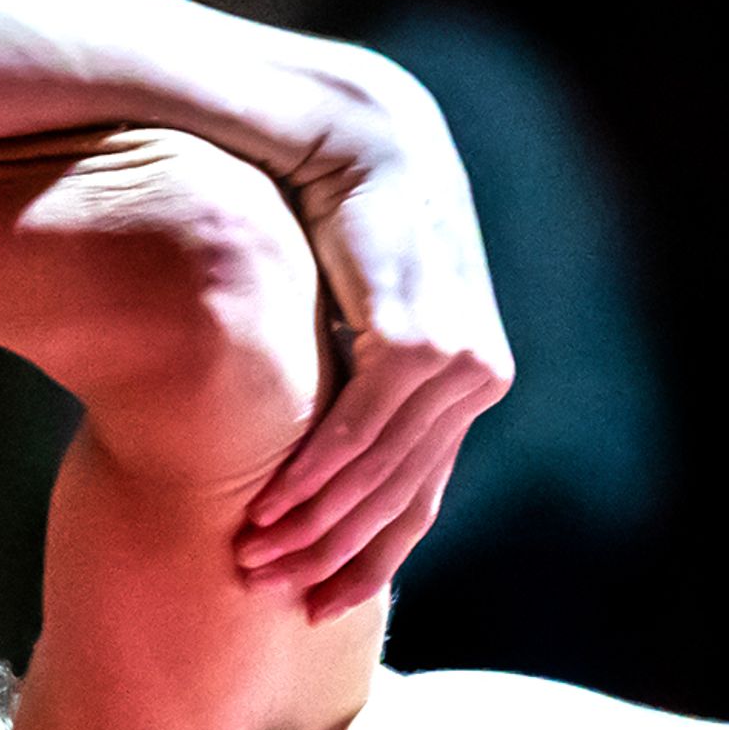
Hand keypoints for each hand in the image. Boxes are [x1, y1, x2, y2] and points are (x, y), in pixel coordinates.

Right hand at [235, 58, 514, 620]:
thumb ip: (346, 367)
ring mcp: (458, 357)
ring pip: (380, 476)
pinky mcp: (420, 339)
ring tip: (250, 555)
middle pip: (403, 497)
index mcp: (469, 370)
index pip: (421, 491)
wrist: (345, 122)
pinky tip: (268, 510)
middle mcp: (478, 371)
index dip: (369, 557)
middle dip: (333, 554)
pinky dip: (315, 479)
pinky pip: (362, 434)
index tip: (315, 607)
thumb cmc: (330, 208)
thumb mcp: (346, 300)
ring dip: (314, 526)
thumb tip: (307, 440)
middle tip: (266, 591)